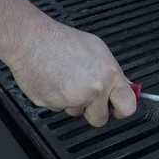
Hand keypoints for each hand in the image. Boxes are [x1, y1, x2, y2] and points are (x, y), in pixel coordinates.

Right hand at [6, 22, 136, 126]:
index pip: (127, 107)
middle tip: (85, 94)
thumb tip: (126, 88)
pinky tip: (53, 80)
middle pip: (100, 119)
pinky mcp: (53, 104)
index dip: (121, 109)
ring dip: (73, 102)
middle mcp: (94, 90)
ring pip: (77, 113)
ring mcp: (73, 100)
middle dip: (93, 111)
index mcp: (110, 76)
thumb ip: (113, 74)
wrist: (31, 39)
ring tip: (65, 79)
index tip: (115, 107)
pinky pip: (59, 108)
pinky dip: (56, 98)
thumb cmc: (63, 40)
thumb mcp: (98, 49)